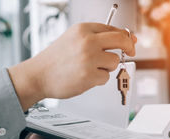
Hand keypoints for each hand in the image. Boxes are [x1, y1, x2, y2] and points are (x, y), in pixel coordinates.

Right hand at [9, 23, 137, 110]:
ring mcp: (89, 58)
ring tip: (89, 68)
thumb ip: (98, 37)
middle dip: (129, 47)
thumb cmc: (57, 59)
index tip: (131, 42)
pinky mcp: (89, 75)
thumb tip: (129, 38)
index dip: (126, 36)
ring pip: (115, 62)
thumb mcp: (74, 39)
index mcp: (83, 29)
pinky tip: (84, 77)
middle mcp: (87, 41)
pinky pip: (106, 77)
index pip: (113, 29)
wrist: (38, 75)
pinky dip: (98, 79)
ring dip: (107, 67)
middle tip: (131, 52)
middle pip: (121, 41)